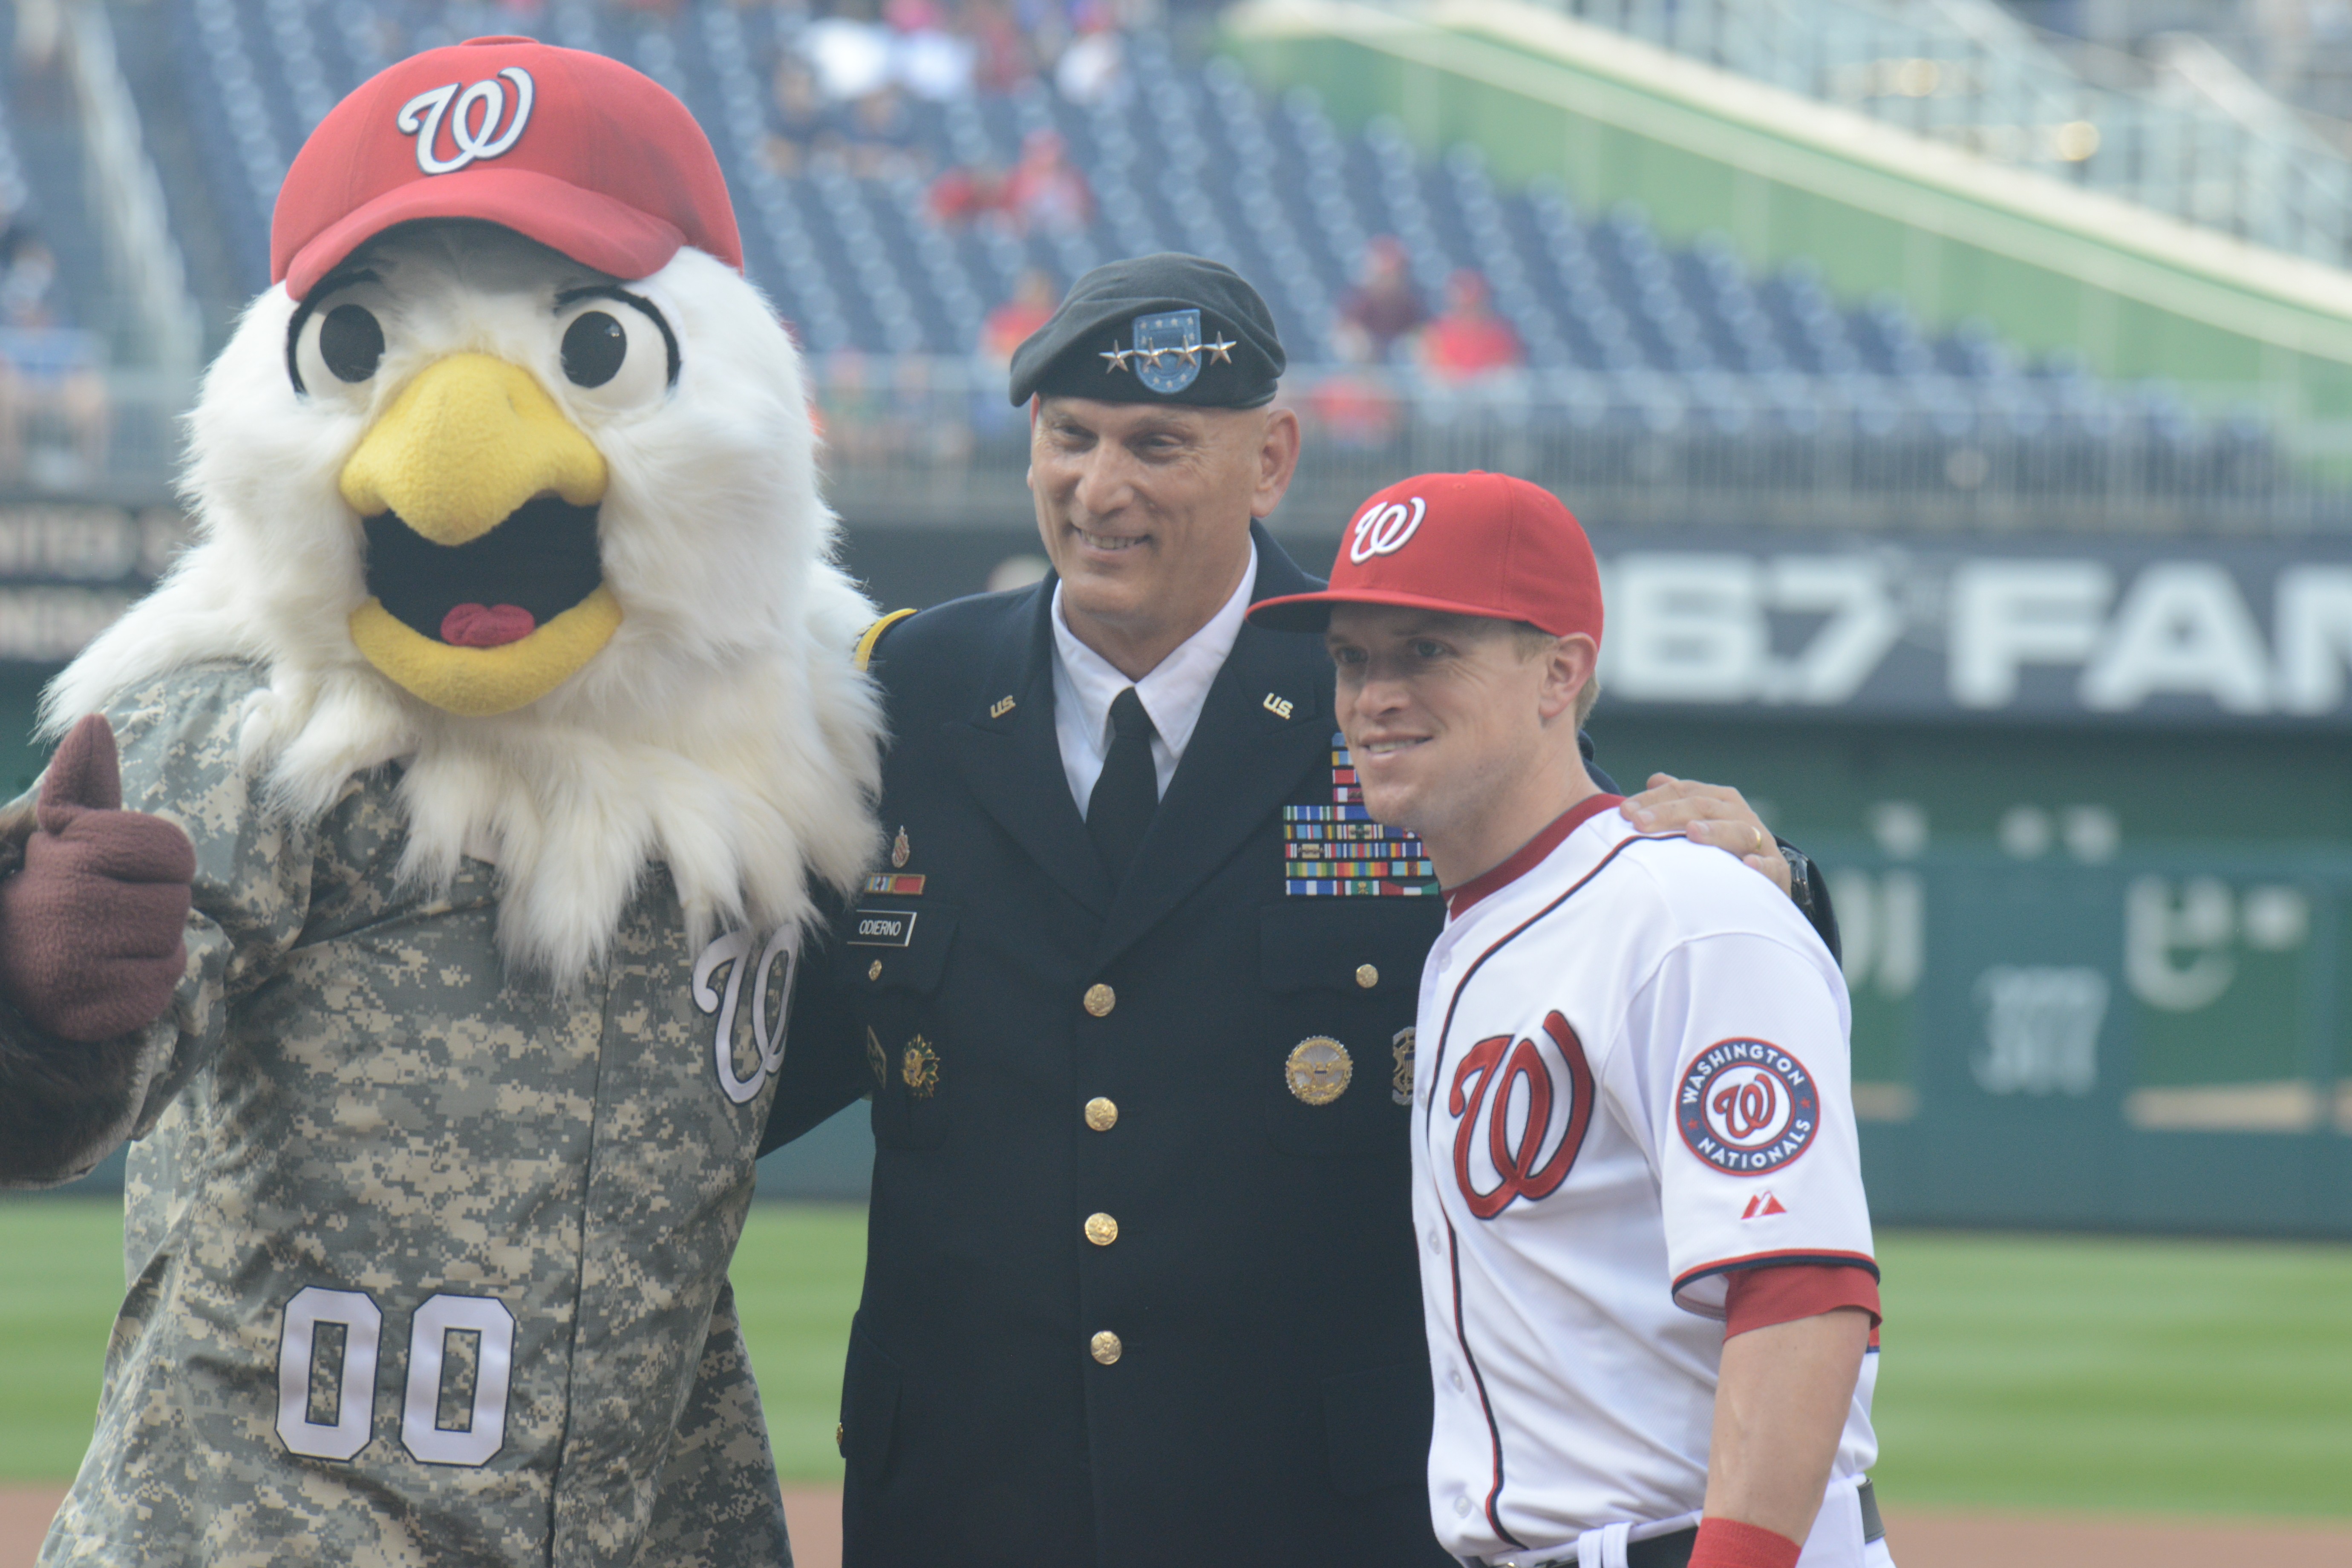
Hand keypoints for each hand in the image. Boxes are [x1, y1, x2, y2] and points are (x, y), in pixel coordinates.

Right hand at [0, 715, 194, 1040]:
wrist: (4, 957)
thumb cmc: (55, 883)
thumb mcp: (68, 829)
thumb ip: (86, 780)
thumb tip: (94, 720)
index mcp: (67, 850)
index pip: (177, 851)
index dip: (158, 862)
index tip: (113, 868)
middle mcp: (66, 904)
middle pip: (179, 902)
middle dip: (154, 904)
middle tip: (105, 911)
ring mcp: (71, 963)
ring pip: (174, 948)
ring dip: (151, 946)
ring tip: (102, 941)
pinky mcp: (81, 1012)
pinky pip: (159, 990)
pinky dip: (142, 986)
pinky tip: (102, 976)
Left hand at [1620, 774, 1793, 898]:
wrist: (1767, 877)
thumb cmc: (1722, 847)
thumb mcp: (1702, 819)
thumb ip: (1678, 801)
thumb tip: (1654, 779)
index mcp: (1719, 799)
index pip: (1683, 791)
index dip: (1653, 799)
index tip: (1624, 812)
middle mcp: (1739, 814)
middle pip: (1703, 807)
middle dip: (1669, 814)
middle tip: (1640, 824)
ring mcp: (1759, 841)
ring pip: (1737, 831)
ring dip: (1715, 831)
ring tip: (1692, 833)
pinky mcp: (1775, 870)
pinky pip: (1770, 866)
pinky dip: (1760, 865)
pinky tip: (1747, 865)